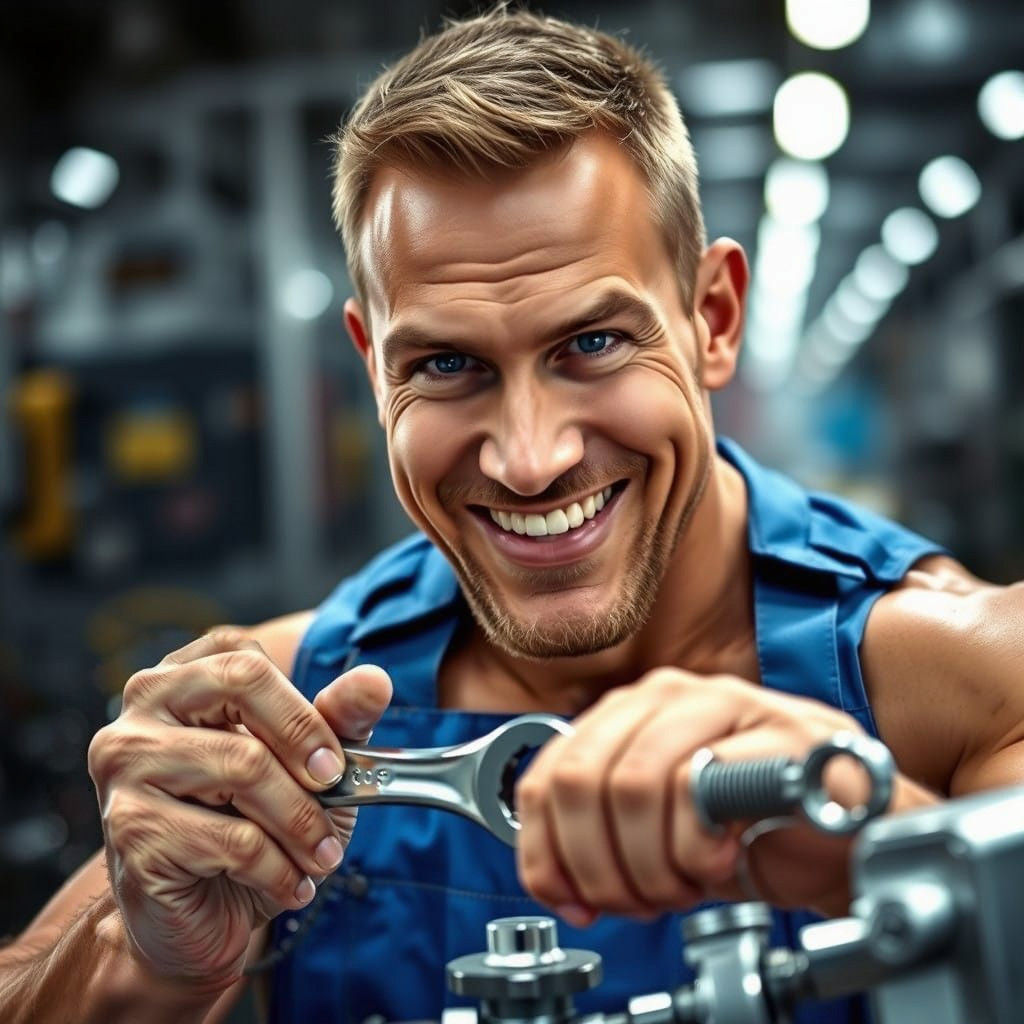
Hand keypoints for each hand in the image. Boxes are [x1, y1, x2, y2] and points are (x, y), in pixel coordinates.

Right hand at [88, 629, 390, 991]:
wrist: (202, 919)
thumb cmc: (254, 826)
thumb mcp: (308, 766)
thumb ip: (339, 718)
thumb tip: (374, 681)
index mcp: (183, 677)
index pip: (247, 657)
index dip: (301, 706)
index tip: (333, 759)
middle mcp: (143, 707)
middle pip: (241, 684)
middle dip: (304, 743)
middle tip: (336, 790)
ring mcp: (126, 766)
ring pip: (242, 765)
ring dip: (301, 821)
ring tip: (322, 855)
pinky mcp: (131, 830)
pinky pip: (232, 839)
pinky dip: (279, 868)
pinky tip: (292, 886)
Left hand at [515, 669, 872, 925]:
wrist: (847, 829)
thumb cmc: (750, 825)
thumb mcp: (651, 831)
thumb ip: (596, 837)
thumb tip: (551, 878)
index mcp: (627, 712)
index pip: (545, 776)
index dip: (545, 849)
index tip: (568, 896)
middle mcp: (666, 696)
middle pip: (580, 781)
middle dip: (598, 864)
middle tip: (635, 899)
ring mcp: (720, 705)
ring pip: (632, 785)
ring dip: (651, 863)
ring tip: (682, 882)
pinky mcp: (771, 734)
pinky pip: (698, 790)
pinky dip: (697, 849)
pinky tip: (719, 860)